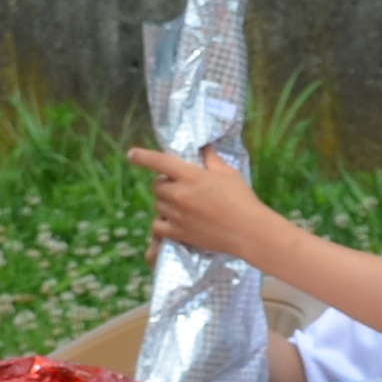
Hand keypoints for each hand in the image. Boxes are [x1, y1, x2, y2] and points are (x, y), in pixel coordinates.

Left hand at [129, 143, 279, 264]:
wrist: (249, 232)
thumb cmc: (242, 200)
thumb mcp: (228, 174)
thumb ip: (211, 160)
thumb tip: (204, 148)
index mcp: (191, 176)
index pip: (160, 161)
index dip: (142, 156)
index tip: (131, 154)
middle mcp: (179, 194)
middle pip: (156, 185)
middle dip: (164, 183)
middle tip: (180, 187)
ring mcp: (177, 215)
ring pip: (158, 204)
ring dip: (165, 203)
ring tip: (183, 206)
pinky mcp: (178, 233)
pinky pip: (158, 225)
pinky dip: (162, 223)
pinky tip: (174, 221)